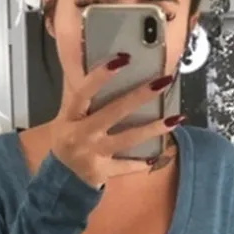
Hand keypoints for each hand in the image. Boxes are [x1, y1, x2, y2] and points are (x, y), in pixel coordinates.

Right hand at [49, 54, 179, 188]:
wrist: (58, 178)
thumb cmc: (65, 140)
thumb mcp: (65, 116)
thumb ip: (77, 93)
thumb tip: (85, 56)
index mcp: (70, 116)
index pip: (84, 92)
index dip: (101, 76)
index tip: (123, 59)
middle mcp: (81, 134)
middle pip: (113, 112)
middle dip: (139, 96)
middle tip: (162, 81)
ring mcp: (93, 154)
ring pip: (127, 139)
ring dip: (152, 129)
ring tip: (175, 119)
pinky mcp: (102, 172)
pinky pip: (125, 166)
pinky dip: (140, 164)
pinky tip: (158, 156)